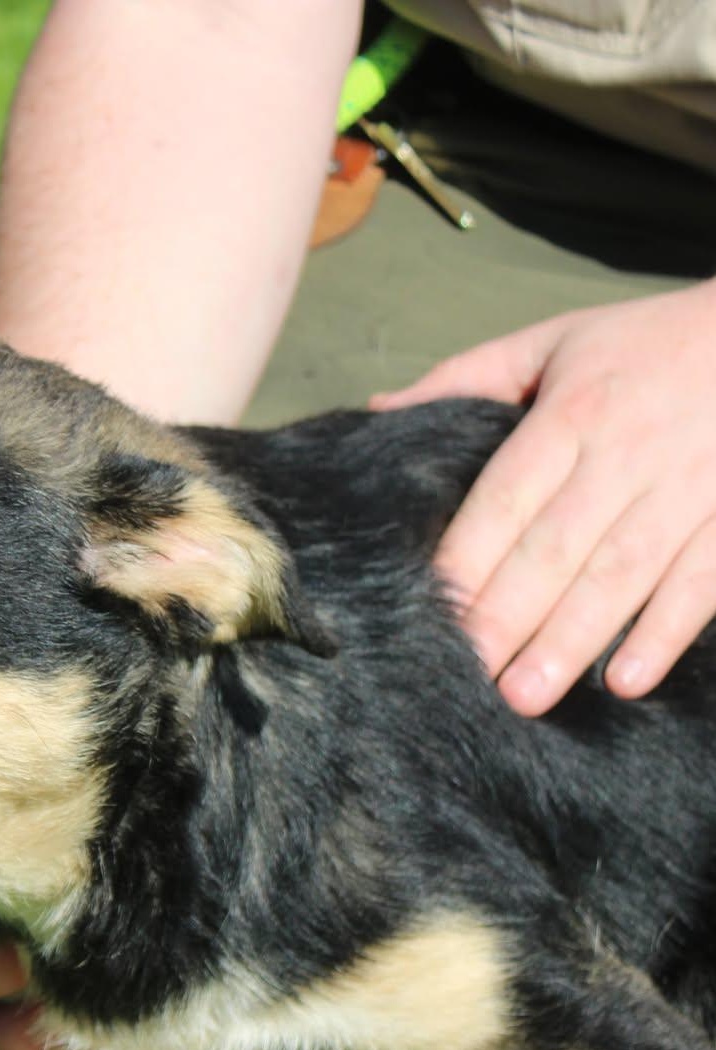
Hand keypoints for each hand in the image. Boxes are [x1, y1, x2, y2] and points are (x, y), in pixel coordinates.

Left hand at [371, 278, 715, 715]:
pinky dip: (666, 633)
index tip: (430, 616)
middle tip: (465, 677)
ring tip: (524, 696)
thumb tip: (380, 410)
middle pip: (555, 548)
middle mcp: (627, 454)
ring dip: (571, 641)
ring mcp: (690, 489)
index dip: (466, 561)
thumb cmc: (645, 344)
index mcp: (571, 414)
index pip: (506, 500)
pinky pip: (703, 583)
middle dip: (506, 617)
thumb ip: (466, 378)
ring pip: (621, 575)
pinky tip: (627, 682)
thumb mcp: (554, 341)